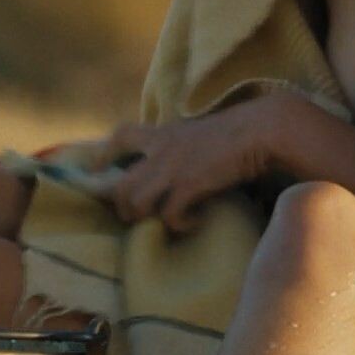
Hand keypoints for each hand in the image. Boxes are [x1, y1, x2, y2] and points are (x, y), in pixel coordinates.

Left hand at [91, 96, 278, 233]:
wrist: (259, 130)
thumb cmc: (237, 131)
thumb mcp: (198, 131)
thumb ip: (180, 145)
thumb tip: (174, 164)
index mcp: (163, 133)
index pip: (121, 136)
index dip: (103, 155)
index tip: (96, 170)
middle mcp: (161, 149)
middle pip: (121, 183)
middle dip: (122, 206)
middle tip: (132, 217)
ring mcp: (172, 167)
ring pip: (137, 202)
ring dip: (146, 218)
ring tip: (163, 221)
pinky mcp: (189, 184)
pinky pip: (170, 214)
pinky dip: (179, 224)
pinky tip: (193, 222)